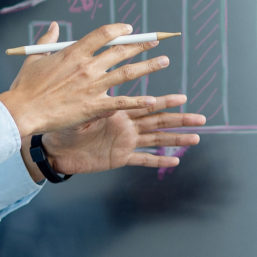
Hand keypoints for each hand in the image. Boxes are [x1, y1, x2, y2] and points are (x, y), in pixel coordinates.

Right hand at [0, 22, 171, 139]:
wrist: (23, 110)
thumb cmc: (26, 86)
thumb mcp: (35, 57)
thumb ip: (48, 40)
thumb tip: (55, 25)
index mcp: (74, 52)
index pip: (103, 34)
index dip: (119, 30)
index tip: (129, 30)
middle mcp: (87, 66)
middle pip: (121, 51)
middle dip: (141, 45)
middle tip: (155, 42)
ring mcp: (93, 86)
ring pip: (127, 72)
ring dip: (148, 66)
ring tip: (164, 61)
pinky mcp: (94, 106)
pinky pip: (121, 102)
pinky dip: (138, 101)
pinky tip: (152, 99)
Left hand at [39, 96, 205, 172]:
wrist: (55, 148)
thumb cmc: (64, 125)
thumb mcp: (81, 111)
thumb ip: (96, 104)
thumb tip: (109, 96)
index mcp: (120, 112)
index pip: (147, 105)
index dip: (165, 102)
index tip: (183, 97)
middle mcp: (127, 126)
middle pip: (159, 122)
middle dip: (180, 120)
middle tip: (201, 119)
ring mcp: (126, 142)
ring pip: (156, 140)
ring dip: (176, 140)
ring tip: (196, 139)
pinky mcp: (120, 158)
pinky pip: (142, 160)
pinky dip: (158, 160)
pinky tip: (174, 161)